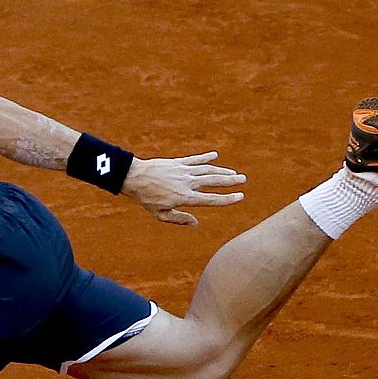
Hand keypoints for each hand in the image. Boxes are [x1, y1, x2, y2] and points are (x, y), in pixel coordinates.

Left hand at [122, 151, 245, 225]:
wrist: (134, 177)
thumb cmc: (146, 198)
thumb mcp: (160, 214)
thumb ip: (179, 218)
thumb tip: (195, 223)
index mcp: (185, 197)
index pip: (211, 199)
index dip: (227, 199)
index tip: (240, 196)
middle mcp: (187, 183)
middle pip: (214, 181)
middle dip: (230, 181)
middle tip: (243, 180)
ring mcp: (183, 171)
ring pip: (208, 169)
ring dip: (222, 171)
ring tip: (234, 173)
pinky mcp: (178, 162)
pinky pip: (195, 159)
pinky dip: (206, 157)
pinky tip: (215, 155)